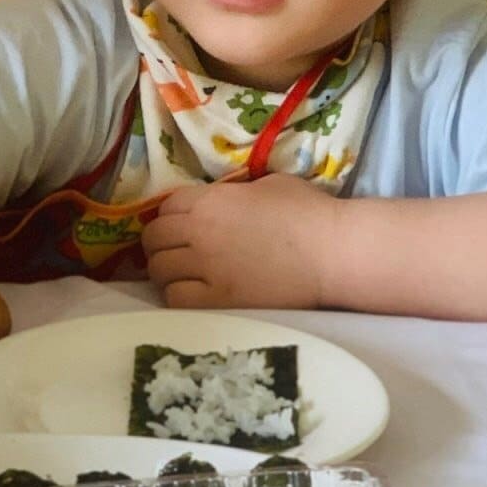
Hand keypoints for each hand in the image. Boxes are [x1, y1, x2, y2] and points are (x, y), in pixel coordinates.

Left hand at [141, 174, 335, 309]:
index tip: (179, 226)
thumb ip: (232, 193)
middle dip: (160, 244)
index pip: (166, 206)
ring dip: (166, 272)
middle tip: (175, 252)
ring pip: (159, 270)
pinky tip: (194, 294)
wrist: (332, 252)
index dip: (170, 216)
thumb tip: (220, 202)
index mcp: (210, 201)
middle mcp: (199, 231)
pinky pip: (176, 299)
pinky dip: (178, 296)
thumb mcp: (265, 185)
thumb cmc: (308, 212)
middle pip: (154, 238)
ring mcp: (206, 268)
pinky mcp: (218, 300)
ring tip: (181, 276)